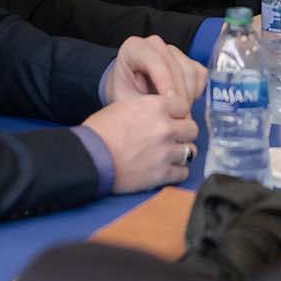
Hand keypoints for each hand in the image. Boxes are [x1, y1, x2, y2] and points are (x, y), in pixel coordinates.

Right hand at [82, 93, 197, 193]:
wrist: (88, 158)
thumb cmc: (100, 131)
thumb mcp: (124, 106)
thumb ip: (148, 107)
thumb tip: (161, 111)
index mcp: (156, 106)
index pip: (184, 106)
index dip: (177, 113)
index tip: (172, 119)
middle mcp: (165, 127)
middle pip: (192, 129)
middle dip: (183, 133)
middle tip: (173, 138)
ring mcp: (166, 152)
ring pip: (190, 151)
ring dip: (182, 152)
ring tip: (171, 154)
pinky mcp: (162, 174)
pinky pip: (183, 172)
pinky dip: (177, 171)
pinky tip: (167, 169)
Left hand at [105, 35, 206, 103]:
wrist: (128, 93)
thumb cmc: (124, 96)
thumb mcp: (125, 101)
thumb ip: (141, 105)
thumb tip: (164, 112)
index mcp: (134, 48)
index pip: (154, 60)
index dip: (165, 82)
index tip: (171, 103)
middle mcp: (155, 45)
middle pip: (176, 66)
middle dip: (179, 94)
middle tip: (177, 116)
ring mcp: (173, 50)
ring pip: (190, 71)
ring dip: (188, 95)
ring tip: (178, 113)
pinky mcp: (187, 59)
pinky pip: (199, 75)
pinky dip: (195, 92)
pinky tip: (182, 104)